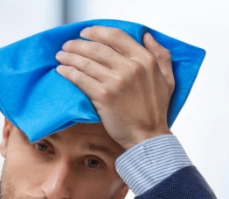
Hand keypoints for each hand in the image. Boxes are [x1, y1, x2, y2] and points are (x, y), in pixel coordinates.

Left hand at [55, 26, 174, 149]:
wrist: (147, 136)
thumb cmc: (156, 111)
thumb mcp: (168, 79)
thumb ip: (161, 55)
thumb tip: (147, 36)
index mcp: (145, 60)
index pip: (116, 36)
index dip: (97, 32)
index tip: (85, 33)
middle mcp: (130, 67)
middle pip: (97, 48)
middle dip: (78, 44)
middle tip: (67, 45)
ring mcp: (116, 81)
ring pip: (86, 62)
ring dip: (69, 57)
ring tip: (60, 56)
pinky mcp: (103, 96)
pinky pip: (81, 79)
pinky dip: (68, 72)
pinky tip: (61, 71)